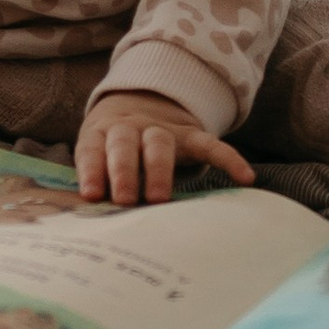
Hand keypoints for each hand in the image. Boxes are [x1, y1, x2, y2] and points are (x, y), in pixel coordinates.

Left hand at [75, 88, 254, 207]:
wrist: (136, 106)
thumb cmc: (110, 150)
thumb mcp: (96, 157)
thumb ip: (95, 182)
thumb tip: (83, 222)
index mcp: (100, 133)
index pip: (93, 149)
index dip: (91, 171)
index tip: (92, 195)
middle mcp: (128, 127)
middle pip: (124, 143)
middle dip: (124, 171)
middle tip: (125, 200)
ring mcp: (160, 130)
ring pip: (159, 143)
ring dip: (158, 170)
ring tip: (159, 199)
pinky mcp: (189, 135)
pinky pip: (209, 144)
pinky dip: (228, 159)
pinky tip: (244, 177)